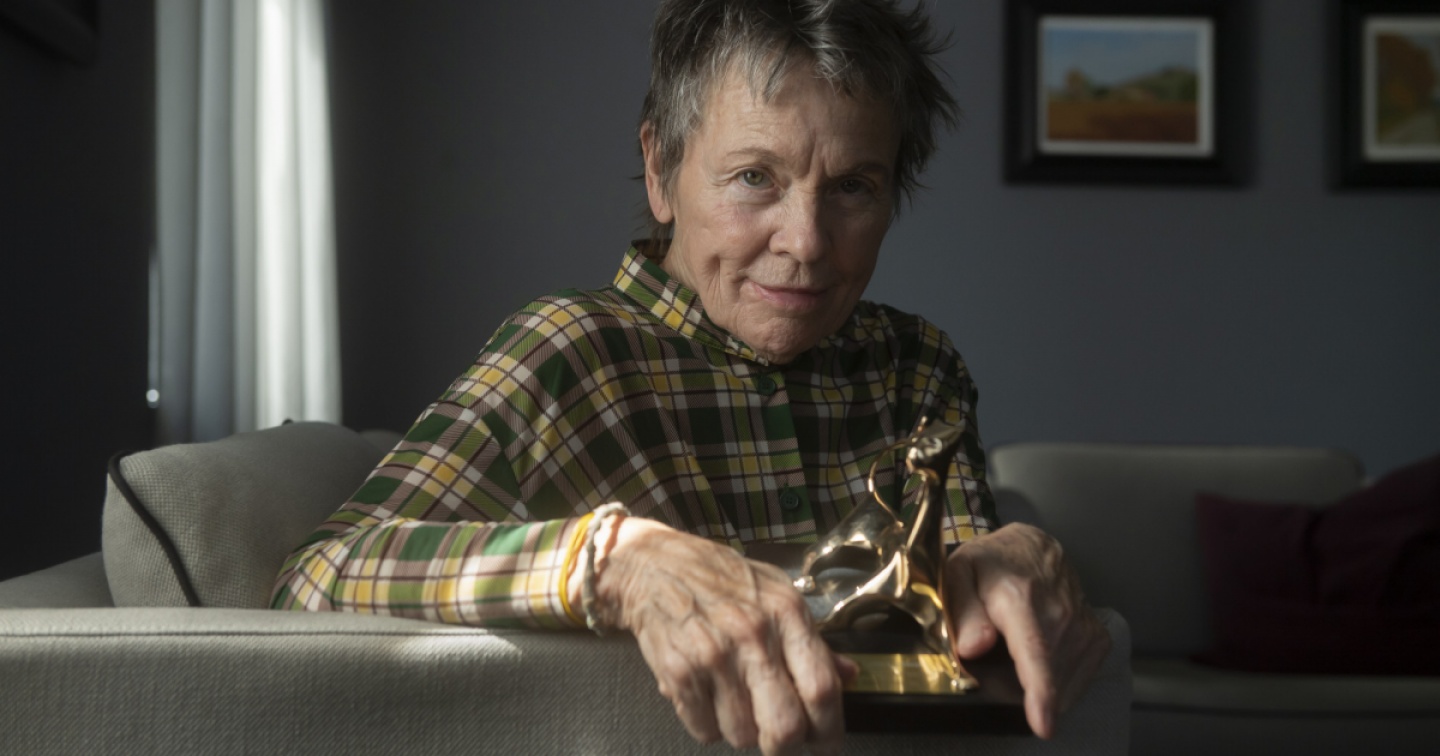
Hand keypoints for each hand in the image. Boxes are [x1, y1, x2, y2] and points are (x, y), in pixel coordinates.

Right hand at [593, 518, 854, 754]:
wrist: (654, 565)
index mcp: (787, 613)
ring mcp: (713, 655)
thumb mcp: (776, 593)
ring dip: (742, 730)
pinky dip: (708, 723)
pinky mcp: (678, 672)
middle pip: (785, 726)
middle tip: (780, 737)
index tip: (827, 743)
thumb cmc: (720, 579)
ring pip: (742, 735)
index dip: (830, 730)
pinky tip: (707, 694)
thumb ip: (813, 640)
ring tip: (734, 698)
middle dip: (785, 744)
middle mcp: (753, 634)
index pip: (822, 689)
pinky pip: (705, 731)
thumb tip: (849, 676)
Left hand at [944, 523, 1109, 738]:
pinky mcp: (1096, 637)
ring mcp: (1083, 626)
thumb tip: (973, 647)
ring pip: (1064, 683)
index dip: (1041, 690)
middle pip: (1046, 675)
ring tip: (1017, 655)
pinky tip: (1042, 665)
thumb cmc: (990, 564)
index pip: (1035, 649)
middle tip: (996, 658)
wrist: (1031, 547)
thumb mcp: (959, 575)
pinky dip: (1059, 684)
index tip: (1043, 723)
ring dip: (1039, 685)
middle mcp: (1059, 613)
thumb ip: (963, 611)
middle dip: (1017, 686)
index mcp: (1020, 598)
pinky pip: (1079, 680)